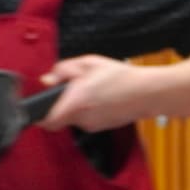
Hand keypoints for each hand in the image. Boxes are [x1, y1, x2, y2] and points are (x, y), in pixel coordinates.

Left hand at [39, 55, 161, 131]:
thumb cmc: (121, 77)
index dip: (41, 116)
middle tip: (74, 89)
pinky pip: (89, 119)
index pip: (47, 121)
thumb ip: (62, 70)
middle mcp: (83, 118)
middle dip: (63, 104)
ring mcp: (94, 124)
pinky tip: (103, 98)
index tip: (41, 107)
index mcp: (75, 102)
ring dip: (78, 106)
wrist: (149, 93)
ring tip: (93, 90)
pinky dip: (90, 110)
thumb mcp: (88, 63)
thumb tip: (48, 80)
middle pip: (61, 116)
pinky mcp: (104, 126)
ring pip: (75, 117)